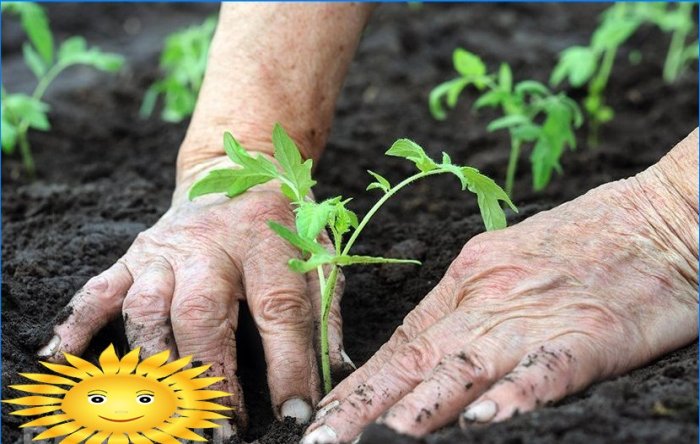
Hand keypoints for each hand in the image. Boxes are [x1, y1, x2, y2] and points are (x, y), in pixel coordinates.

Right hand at [37, 156, 349, 432]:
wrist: (237, 166)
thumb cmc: (285, 219)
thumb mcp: (319, 252)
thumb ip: (325, 312)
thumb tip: (336, 373)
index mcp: (266, 241)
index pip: (279, 309)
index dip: (288, 365)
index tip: (293, 412)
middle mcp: (211, 244)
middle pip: (202, 313)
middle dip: (209, 378)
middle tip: (220, 431)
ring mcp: (166, 249)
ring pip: (147, 309)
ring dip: (155, 368)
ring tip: (167, 416)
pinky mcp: (135, 255)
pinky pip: (100, 291)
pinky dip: (79, 327)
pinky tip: (65, 361)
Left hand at [302, 157, 697, 442]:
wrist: (660, 214)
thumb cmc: (582, 238)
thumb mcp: (505, 258)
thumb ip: (467, 302)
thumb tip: (426, 343)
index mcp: (468, 279)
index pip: (402, 341)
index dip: (360, 382)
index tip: (325, 412)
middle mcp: (490, 298)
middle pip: (416, 359)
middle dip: (364, 405)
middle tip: (322, 439)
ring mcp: (536, 316)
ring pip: (465, 367)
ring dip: (419, 408)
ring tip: (379, 439)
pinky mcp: (590, 334)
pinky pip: (544, 369)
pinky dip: (513, 395)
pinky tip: (484, 421)